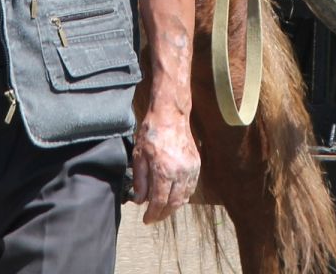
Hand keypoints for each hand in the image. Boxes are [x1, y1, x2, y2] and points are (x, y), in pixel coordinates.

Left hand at [131, 106, 200, 222]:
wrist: (170, 115)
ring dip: (174, 207)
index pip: (159, 202)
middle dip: (163, 214)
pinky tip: (175, 198)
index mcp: (164, 170)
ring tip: (163, 211)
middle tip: (154, 218)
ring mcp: (191, 169)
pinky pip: (191, 187)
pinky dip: (184, 196)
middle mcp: (180, 172)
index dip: (152, 214)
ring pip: (184, 197)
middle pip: (173, 203)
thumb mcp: (139, 155)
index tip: (146, 220)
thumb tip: (140, 201)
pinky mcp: (196, 164)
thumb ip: (140, 180)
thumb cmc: (151, 133)